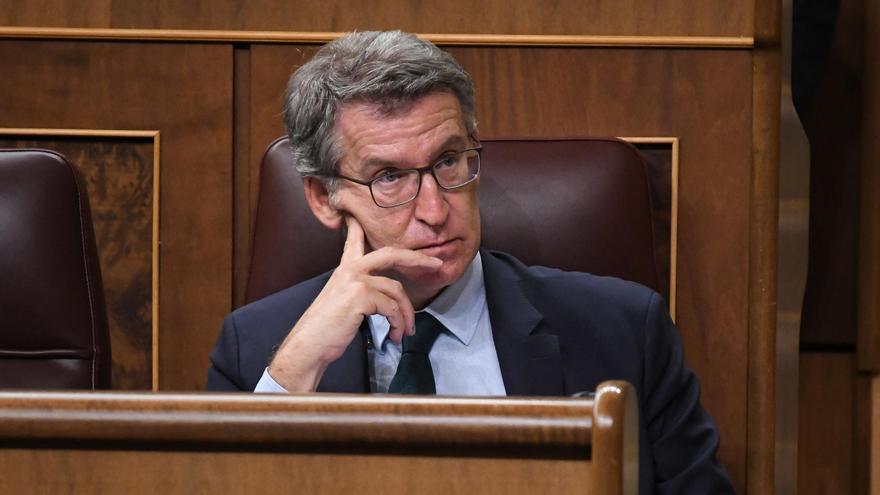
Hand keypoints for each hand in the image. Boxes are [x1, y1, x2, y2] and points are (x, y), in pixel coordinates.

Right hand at [267, 216, 442, 391]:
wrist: (309, 345)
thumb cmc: (326, 329)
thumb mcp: (342, 302)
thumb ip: (361, 291)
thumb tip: (387, 298)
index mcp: (344, 269)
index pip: (354, 240)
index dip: (359, 226)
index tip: (358, 214)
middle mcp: (350, 269)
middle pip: (391, 254)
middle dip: (418, 258)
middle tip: (436, 264)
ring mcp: (355, 280)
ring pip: (396, 291)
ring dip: (406, 314)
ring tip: (405, 331)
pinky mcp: (360, 295)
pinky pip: (392, 308)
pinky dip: (398, 324)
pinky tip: (394, 335)